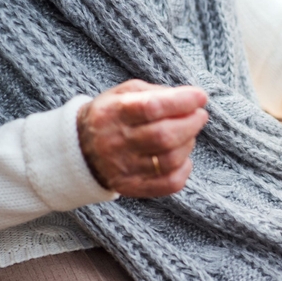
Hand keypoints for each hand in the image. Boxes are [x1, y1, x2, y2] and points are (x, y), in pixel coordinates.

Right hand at [77, 79, 208, 197]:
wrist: (81, 149)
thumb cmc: (113, 115)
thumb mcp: (125, 94)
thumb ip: (157, 93)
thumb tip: (192, 99)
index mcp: (114, 113)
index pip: (152, 107)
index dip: (182, 101)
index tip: (200, 97)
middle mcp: (116, 142)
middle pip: (164, 136)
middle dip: (191, 124)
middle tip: (199, 116)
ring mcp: (124, 168)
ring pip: (170, 159)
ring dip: (189, 144)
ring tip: (188, 134)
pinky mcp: (132, 187)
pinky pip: (169, 184)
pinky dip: (185, 169)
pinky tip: (183, 158)